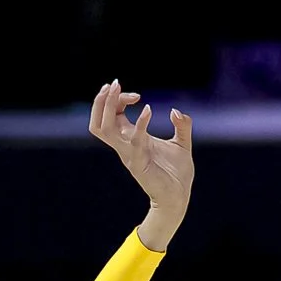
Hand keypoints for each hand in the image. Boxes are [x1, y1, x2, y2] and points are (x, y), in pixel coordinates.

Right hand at [88, 80, 193, 251]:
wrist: (179, 197)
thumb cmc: (177, 174)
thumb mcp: (181, 143)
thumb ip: (181, 125)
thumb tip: (175, 110)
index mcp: (131, 139)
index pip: (111, 116)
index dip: (117, 100)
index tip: (137, 94)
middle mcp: (125, 146)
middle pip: (99, 122)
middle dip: (102, 100)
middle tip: (113, 83)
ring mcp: (129, 154)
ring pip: (105, 129)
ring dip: (109, 106)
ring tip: (117, 89)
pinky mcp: (138, 162)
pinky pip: (133, 140)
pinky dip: (140, 123)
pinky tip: (149, 109)